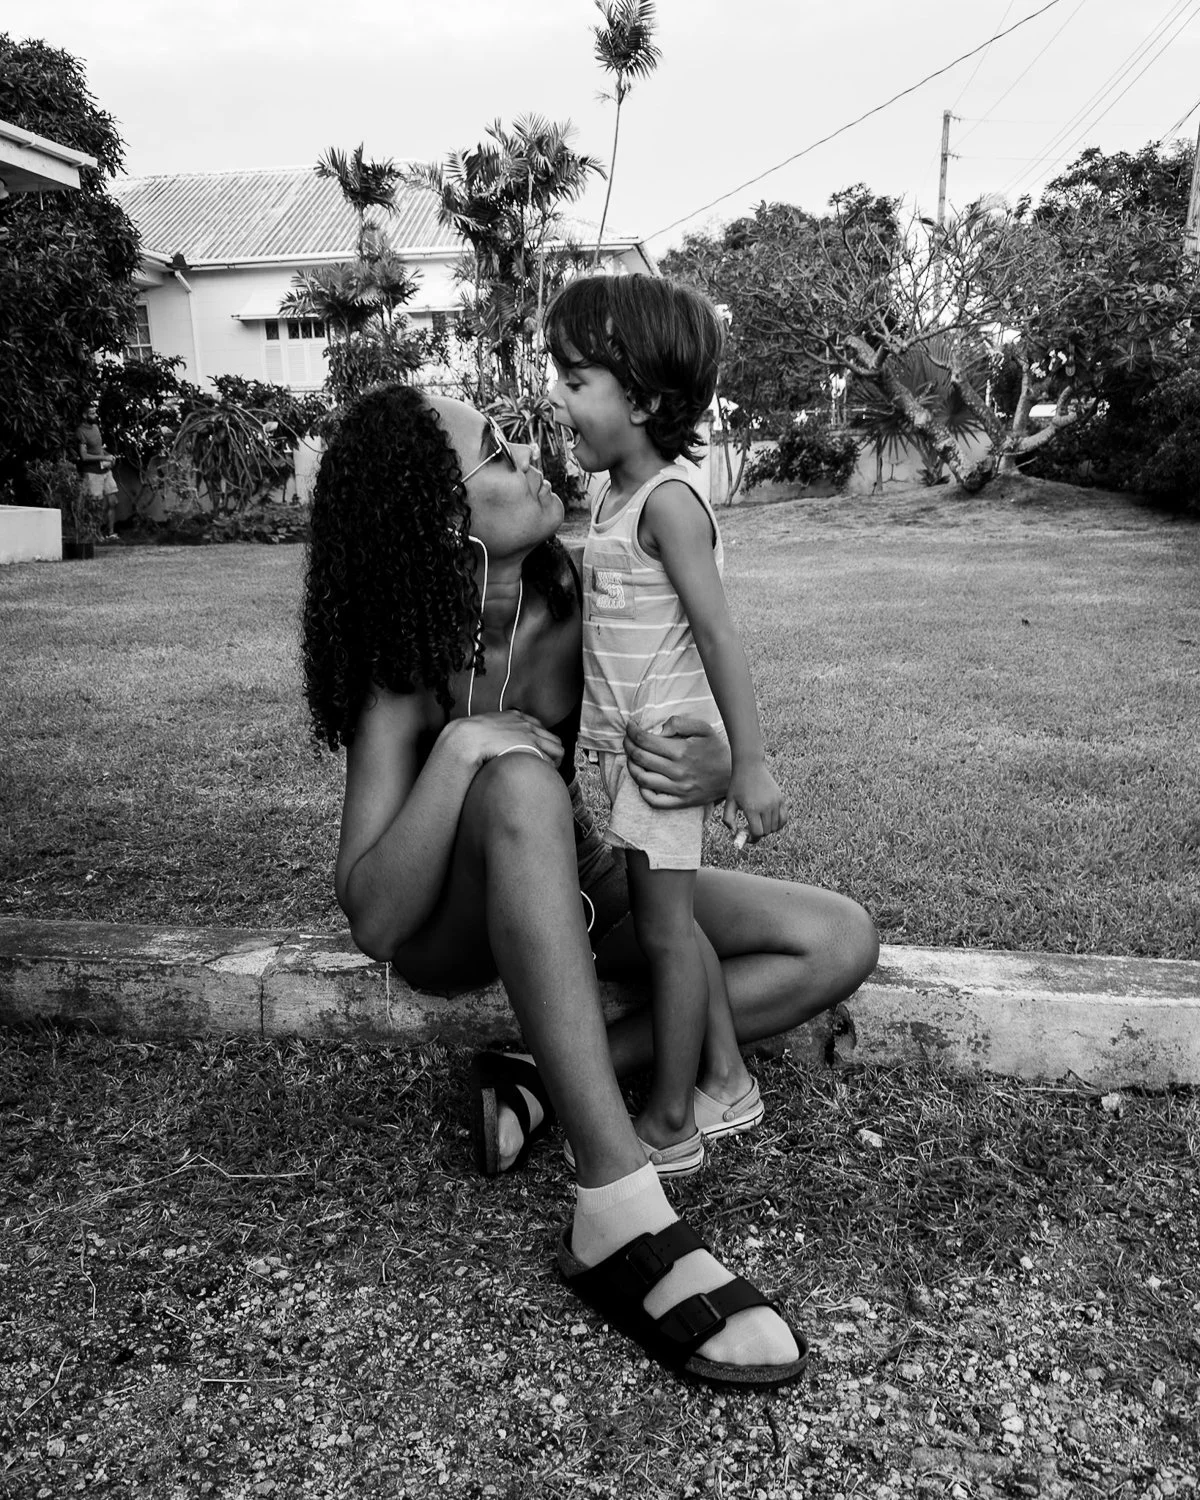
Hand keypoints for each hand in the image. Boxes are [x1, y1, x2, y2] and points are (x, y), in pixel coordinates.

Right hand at [449, 710, 563, 769]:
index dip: (542, 742)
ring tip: (548, 773)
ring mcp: (531, 735)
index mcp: (516, 716)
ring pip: (558, 749)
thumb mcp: (485, 727)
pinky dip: (548, 769)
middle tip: (548, 766)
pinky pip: (549, 760)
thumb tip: (493, 742)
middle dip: (554, 753)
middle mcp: (527, 724)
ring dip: (555, 761)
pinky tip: (542, 776)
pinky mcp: (531, 747)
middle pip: (554, 739)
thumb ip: (495, 731)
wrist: (467, 737)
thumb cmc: (471, 736)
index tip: (539, 752)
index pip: (540, 727)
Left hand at [623, 715, 730, 808]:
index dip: (632, 731)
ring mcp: (678, 789)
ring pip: (642, 779)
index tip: (630, 726)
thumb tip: (659, 730)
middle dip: (627, 745)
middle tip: (627, 739)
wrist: (733, 776)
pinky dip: (642, 791)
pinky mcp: (680, 801)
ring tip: (632, 758)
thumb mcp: (704, 728)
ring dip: (631, 766)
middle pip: (639, 758)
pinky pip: (654, 801)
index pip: (645, 740)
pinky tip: (643, 780)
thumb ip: (680, 723)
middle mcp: (677, 771)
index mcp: (681, 751)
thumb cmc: (716, 749)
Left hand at [724, 760, 787, 844]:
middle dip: (758, 834)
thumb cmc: (737, 785)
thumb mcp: (729, 802)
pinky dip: (779, 824)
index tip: (746, 836)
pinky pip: (784, 819)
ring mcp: (775, 803)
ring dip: (767, 829)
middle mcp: (765, 807)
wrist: (750, 766)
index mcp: (752, 808)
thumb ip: (728, 820)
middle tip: (750, 828)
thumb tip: (735, 834)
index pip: (757, 833)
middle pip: (766, 831)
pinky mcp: (781, 799)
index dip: (752, 838)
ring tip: (758, 823)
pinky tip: (770, 822)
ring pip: (775, 827)